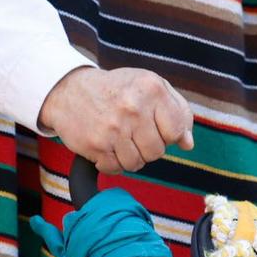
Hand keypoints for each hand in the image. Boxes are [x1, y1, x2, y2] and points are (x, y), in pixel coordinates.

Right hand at [38, 65, 195, 173]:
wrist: (69, 90)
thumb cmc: (117, 90)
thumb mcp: (150, 87)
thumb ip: (177, 111)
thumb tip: (188, 143)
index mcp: (152, 89)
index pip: (176, 131)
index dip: (168, 135)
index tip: (155, 127)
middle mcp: (133, 107)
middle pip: (157, 152)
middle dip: (148, 147)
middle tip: (133, 132)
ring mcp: (114, 128)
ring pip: (138, 163)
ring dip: (130, 157)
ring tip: (119, 139)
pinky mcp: (97, 144)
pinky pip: (116, 169)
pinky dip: (113, 163)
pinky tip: (107, 146)